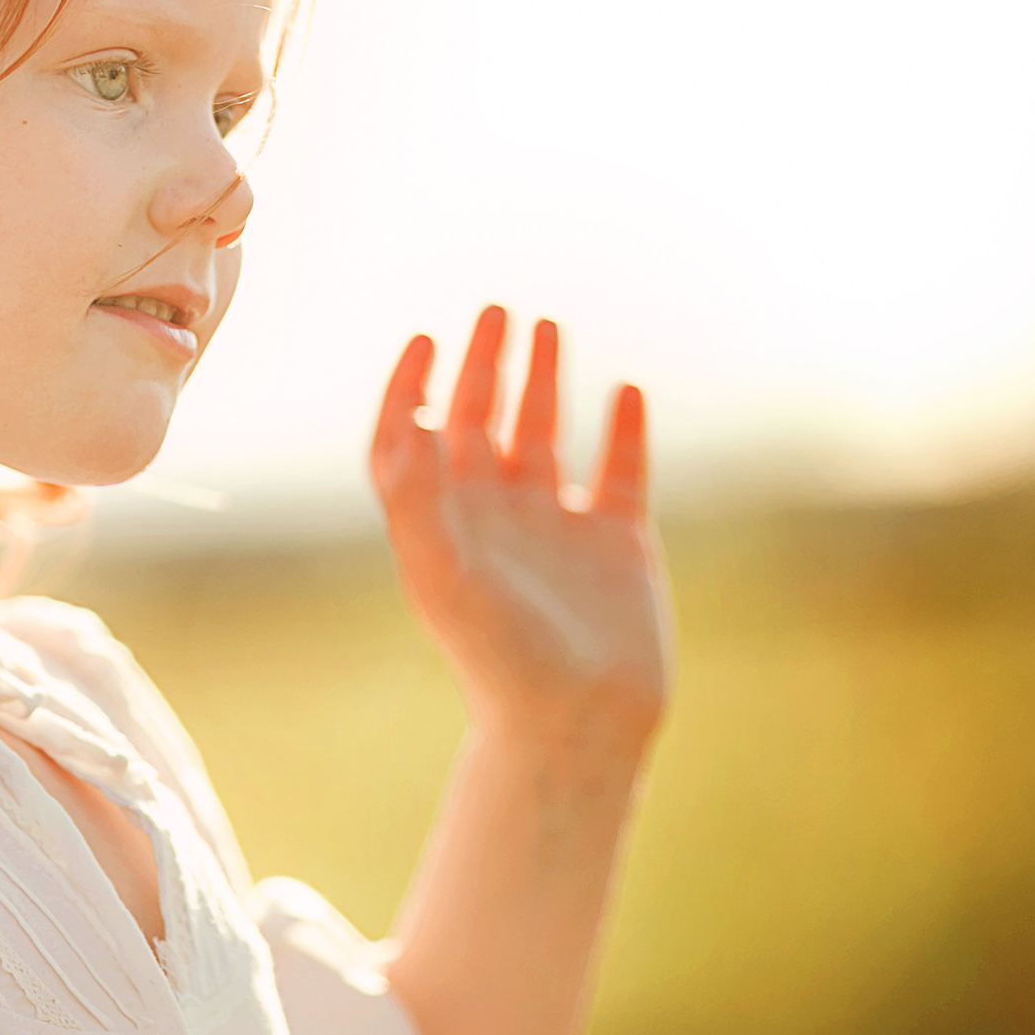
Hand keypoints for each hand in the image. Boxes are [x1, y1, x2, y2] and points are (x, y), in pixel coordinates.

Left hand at [371, 306, 673, 750]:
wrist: (577, 725)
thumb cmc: (497, 657)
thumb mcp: (440, 573)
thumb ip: (415, 496)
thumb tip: (409, 422)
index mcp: (442, 522)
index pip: (411, 440)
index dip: (409, 389)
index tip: (423, 339)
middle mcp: (494, 518)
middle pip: (479, 421)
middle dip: (483, 365)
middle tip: (494, 309)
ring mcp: (556, 529)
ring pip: (544, 435)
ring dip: (543, 381)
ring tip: (547, 325)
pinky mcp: (617, 545)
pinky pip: (619, 471)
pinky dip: (622, 429)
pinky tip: (625, 391)